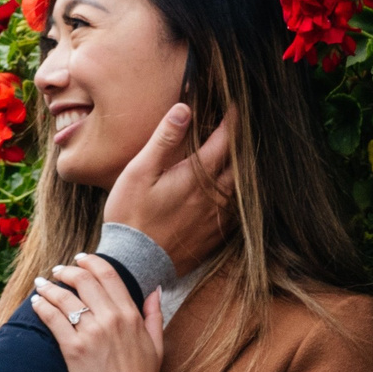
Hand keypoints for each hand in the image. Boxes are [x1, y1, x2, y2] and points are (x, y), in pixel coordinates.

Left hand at [29, 252, 162, 371]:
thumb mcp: (157, 345)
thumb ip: (154, 315)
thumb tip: (156, 290)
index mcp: (131, 315)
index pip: (108, 275)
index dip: (91, 262)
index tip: (80, 259)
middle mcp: (111, 319)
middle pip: (84, 280)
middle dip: (67, 270)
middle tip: (58, 271)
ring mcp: (91, 333)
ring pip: (65, 297)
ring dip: (50, 286)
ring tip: (42, 284)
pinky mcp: (73, 349)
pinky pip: (53, 318)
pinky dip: (42, 306)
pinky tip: (36, 303)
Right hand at [100, 104, 235, 276]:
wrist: (133, 264)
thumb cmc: (131, 215)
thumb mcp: (140, 172)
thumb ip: (164, 140)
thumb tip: (184, 109)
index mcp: (197, 177)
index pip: (225, 141)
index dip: (232, 122)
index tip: (235, 108)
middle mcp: (214, 197)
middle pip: (240, 165)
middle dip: (240, 145)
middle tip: (239, 132)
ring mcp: (216, 219)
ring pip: (240, 189)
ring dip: (241, 172)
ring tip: (236, 159)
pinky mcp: (214, 236)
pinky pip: (235, 212)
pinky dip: (236, 197)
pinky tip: (229, 193)